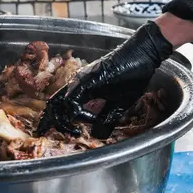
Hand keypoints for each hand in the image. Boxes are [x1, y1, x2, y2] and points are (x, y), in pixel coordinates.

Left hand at [37, 21, 173, 136]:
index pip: (63, 106)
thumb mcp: (120, 105)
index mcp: (85, 90)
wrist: (141, 59)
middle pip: (55, 105)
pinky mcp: (85, 80)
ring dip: (62, 120)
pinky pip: (71, 100)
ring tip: (72, 132)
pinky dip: (76, 113)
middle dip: (50, 122)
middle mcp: (77, 84)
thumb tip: (97, 131)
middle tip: (54, 134)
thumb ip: (107, 117)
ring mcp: (80, 81)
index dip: (59, 121)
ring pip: (58, 103)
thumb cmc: (133, 78)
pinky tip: (86, 119)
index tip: (68, 134)